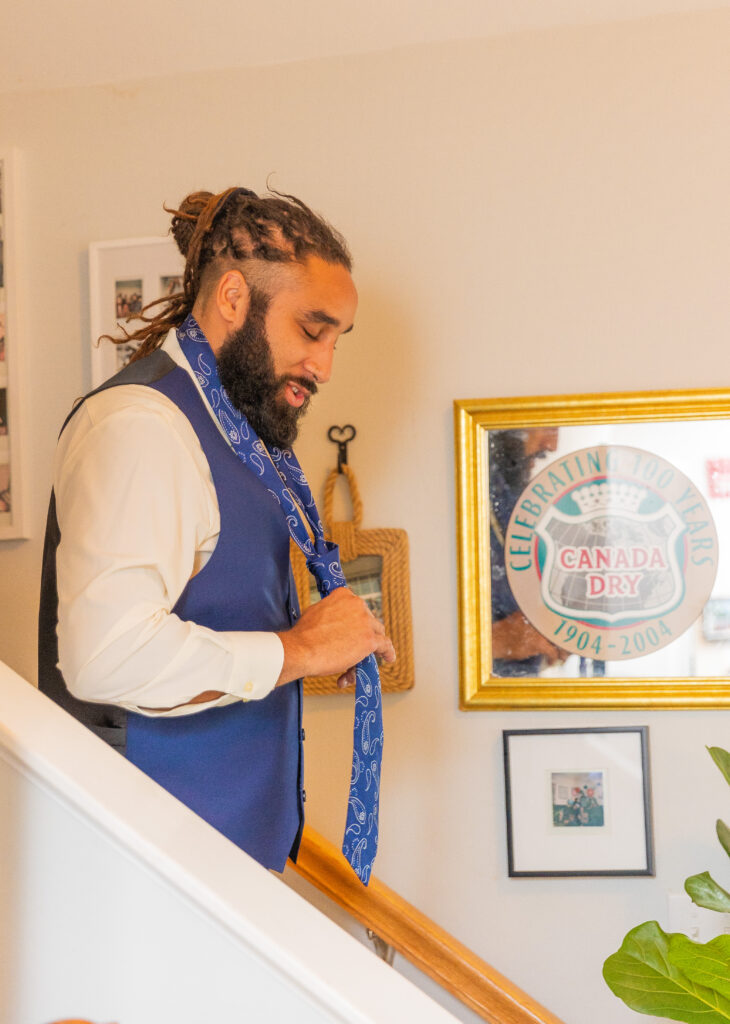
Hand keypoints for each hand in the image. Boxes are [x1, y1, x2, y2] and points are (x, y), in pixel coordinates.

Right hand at [276, 587, 395, 686]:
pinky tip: (389, 658)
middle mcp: (358, 605)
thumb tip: (334, 618)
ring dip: (369, 646)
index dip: (356, 620)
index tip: (353, 628)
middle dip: (363, 633)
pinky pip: (384, 646)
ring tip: (357, 660)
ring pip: (376, 634)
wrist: (301, 650)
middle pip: (369, 621)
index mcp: (344, 595)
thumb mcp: (315, 611)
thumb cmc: (304, 634)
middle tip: (351, 647)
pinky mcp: (370, 641)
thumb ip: (330, 611)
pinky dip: (387, 652)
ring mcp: (365, 622)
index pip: (357, 607)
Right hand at [492, 611, 565, 664]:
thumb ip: (536, 623)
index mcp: (538, 612)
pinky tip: (550, 662)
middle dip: (566, 641)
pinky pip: (552, 652)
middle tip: (568, 649)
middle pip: (561, 630)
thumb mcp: (523, 620)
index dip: (565, 630)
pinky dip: (553, 658)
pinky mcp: (538, 643)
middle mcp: (541, 619)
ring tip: (563, 656)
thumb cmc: (508, 631)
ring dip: (563, 651)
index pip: (558, 620)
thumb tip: (549, 631)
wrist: (496, 639)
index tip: (568, 637)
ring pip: (559, 642)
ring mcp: (540, 630)